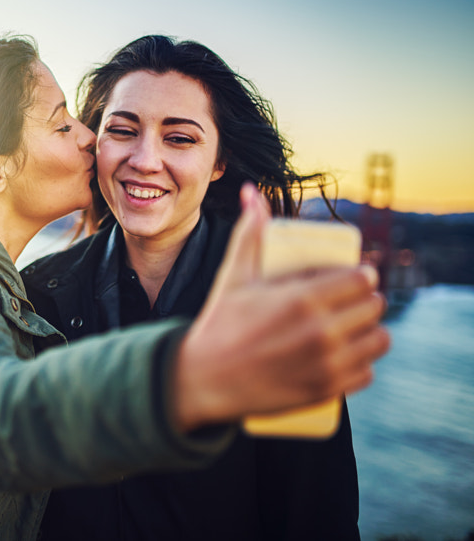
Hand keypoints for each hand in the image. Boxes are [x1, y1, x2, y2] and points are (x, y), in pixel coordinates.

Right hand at [173, 183, 390, 430]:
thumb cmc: (220, 323)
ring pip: (378, 340)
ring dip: (371, 330)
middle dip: (367, 299)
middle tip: (352, 299)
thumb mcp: (234, 276)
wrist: (205, 379)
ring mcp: (327, 364)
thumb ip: (249, 233)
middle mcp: (321, 332)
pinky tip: (349, 354)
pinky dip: (361, 363)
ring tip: (355, 325)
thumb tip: (251, 192)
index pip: (362, 279)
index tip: (354, 275)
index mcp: (303, 299)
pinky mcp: (327, 390)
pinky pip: (367, 372)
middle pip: (374, 307)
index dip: (362, 274)